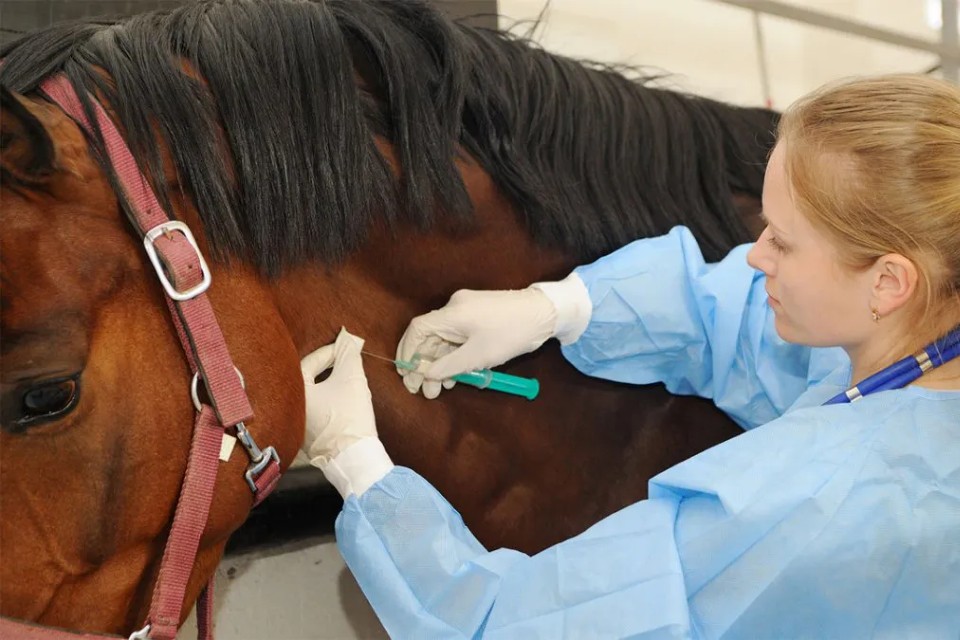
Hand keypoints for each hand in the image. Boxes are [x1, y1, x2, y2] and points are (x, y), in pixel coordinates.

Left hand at [301, 328, 376, 465]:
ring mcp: (295, 428)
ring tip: (342, 379)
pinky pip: (312, 413)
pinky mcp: (306, 441)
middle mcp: (287, 411)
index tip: (346, 349)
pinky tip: (338, 403)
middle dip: (324, 368)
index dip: (329, 353)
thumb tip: (348, 339)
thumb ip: (349, 354)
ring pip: (309, 397)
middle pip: (305, 380)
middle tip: (341, 361)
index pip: (309, 363)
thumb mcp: (352, 379)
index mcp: (294, 393)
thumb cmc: (350, 417)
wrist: (356, 459)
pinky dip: (324, 403)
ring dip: (324, 386)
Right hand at [396, 288, 558, 398]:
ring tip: (442, 387)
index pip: (417, 330)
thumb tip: (426, 375)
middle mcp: (454, 307)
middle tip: (424, 390)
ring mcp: (466, 309)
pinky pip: (456, 335)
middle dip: (424, 364)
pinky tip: (456, 373)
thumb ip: (449, 366)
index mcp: (452, 313)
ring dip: (440, 363)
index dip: (408, 353)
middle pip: (429, 336)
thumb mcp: (479, 356)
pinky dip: (453, 354)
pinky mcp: (477, 314)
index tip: (407, 375)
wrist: (545, 313)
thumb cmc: (511, 334)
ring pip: (443, 338)